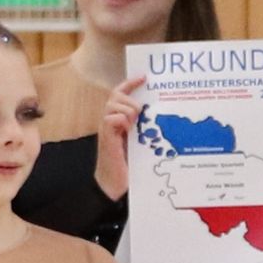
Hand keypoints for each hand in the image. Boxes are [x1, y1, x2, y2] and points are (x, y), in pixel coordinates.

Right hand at [95, 73, 143, 202]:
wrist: (113, 185)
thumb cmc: (128, 166)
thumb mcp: (139, 142)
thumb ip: (143, 127)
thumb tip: (155, 115)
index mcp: (118, 120)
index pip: (120, 94)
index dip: (130, 83)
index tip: (144, 77)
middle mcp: (110, 121)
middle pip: (116, 95)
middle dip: (130, 99)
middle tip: (140, 113)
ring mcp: (106, 129)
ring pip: (114, 104)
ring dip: (128, 110)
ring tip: (134, 125)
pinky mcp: (106, 138)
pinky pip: (111, 118)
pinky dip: (121, 120)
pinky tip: (127, 130)